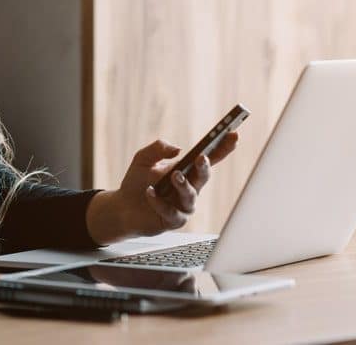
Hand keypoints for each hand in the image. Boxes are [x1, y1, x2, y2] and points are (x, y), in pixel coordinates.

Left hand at [85, 133, 238, 244]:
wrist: (122, 207)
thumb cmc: (137, 182)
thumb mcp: (143, 158)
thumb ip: (158, 148)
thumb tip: (177, 149)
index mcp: (186, 170)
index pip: (209, 158)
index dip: (223, 147)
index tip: (233, 135)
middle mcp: (190, 187)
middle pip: (204, 176)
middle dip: (205, 167)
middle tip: (201, 158)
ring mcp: (184, 205)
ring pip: (191, 196)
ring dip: (184, 185)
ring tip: (175, 176)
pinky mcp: (174, 220)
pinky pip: (171, 212)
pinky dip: (159, 201)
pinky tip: (149, 193)